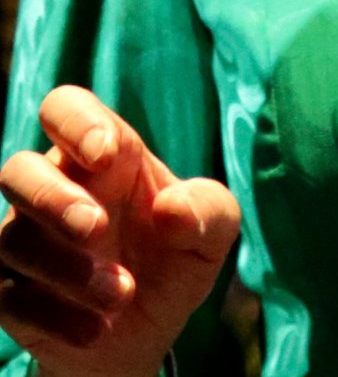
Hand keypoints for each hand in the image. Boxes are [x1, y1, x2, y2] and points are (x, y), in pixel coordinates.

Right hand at [0, 86, 240, 376]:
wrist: (148, 333)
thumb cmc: (177, 255)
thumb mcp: (213, 229)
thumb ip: (207, 208)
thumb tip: (171, 208)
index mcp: (104, 155)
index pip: (65, 108)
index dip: (76, 122)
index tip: (105, 155)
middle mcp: (56, 189)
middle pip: (18, 170)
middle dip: (52, 198)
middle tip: (96, 229)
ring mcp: (27, 242)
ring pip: (14, 239)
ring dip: (68, 270)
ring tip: (121, 295)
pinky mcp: (12, 296)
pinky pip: (9, 299)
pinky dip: (55, 316)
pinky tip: (96, 329)